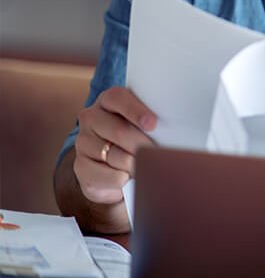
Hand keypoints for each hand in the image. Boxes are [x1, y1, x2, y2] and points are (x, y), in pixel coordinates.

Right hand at [73, 87, 156, 204]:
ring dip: (136, 165)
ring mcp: (83, 142)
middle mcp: (91, 118)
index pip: (118, 98)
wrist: (113, 168)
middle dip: (143, 145)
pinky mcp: (80, 166)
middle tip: (159, 154)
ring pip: (116, 155)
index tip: (153, 124)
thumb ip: (152, 122)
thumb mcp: (144, 124)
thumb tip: (171, 133)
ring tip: (146, 167)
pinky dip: (122, 179)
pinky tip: (128, 177)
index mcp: (108, 101)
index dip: (136, 111)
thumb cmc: (136, 139)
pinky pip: (107, 175)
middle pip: (119, 130)